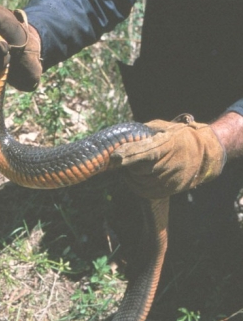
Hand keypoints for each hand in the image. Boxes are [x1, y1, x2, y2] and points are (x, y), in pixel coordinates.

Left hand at [111, 118, 226, 198]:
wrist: (205, 156)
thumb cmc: (181, 137)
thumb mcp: (165, 128)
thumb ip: (144, 133)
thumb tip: (122, 137)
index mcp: (169, 144)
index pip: (146, 151)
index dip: (130, 154)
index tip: (115, 155)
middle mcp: (170, 164)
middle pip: (139, 169)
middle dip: (128, 164)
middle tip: (122, 157)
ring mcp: (170, 180)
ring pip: (140, 181)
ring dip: (131, 174)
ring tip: (133, 165)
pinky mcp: (168, 191)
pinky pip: (144, 192)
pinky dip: (135, 185)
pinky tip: (135, 177)